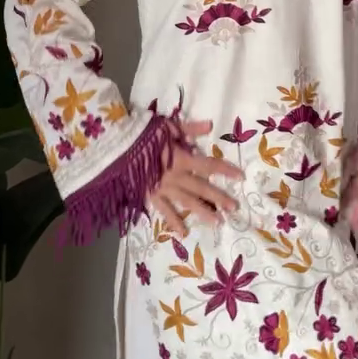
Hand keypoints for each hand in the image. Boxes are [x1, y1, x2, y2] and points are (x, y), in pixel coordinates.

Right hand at [151, 120, 242, 237]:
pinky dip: (174, 222)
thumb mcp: (167, 126)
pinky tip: (183, 233)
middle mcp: (176, 177)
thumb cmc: (143, 135)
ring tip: (218, 222)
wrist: (117, 150)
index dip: (225, 170)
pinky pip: (165, 211)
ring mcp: (164, 189)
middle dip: (219, 197)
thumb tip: (210, 125)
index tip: (240, 177)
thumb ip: (189, 128)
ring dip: (203, 212)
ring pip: (187, 202)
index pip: (209, 165)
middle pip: (202, 188)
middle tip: (234, 208)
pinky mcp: (151, 197)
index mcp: (182, 159)